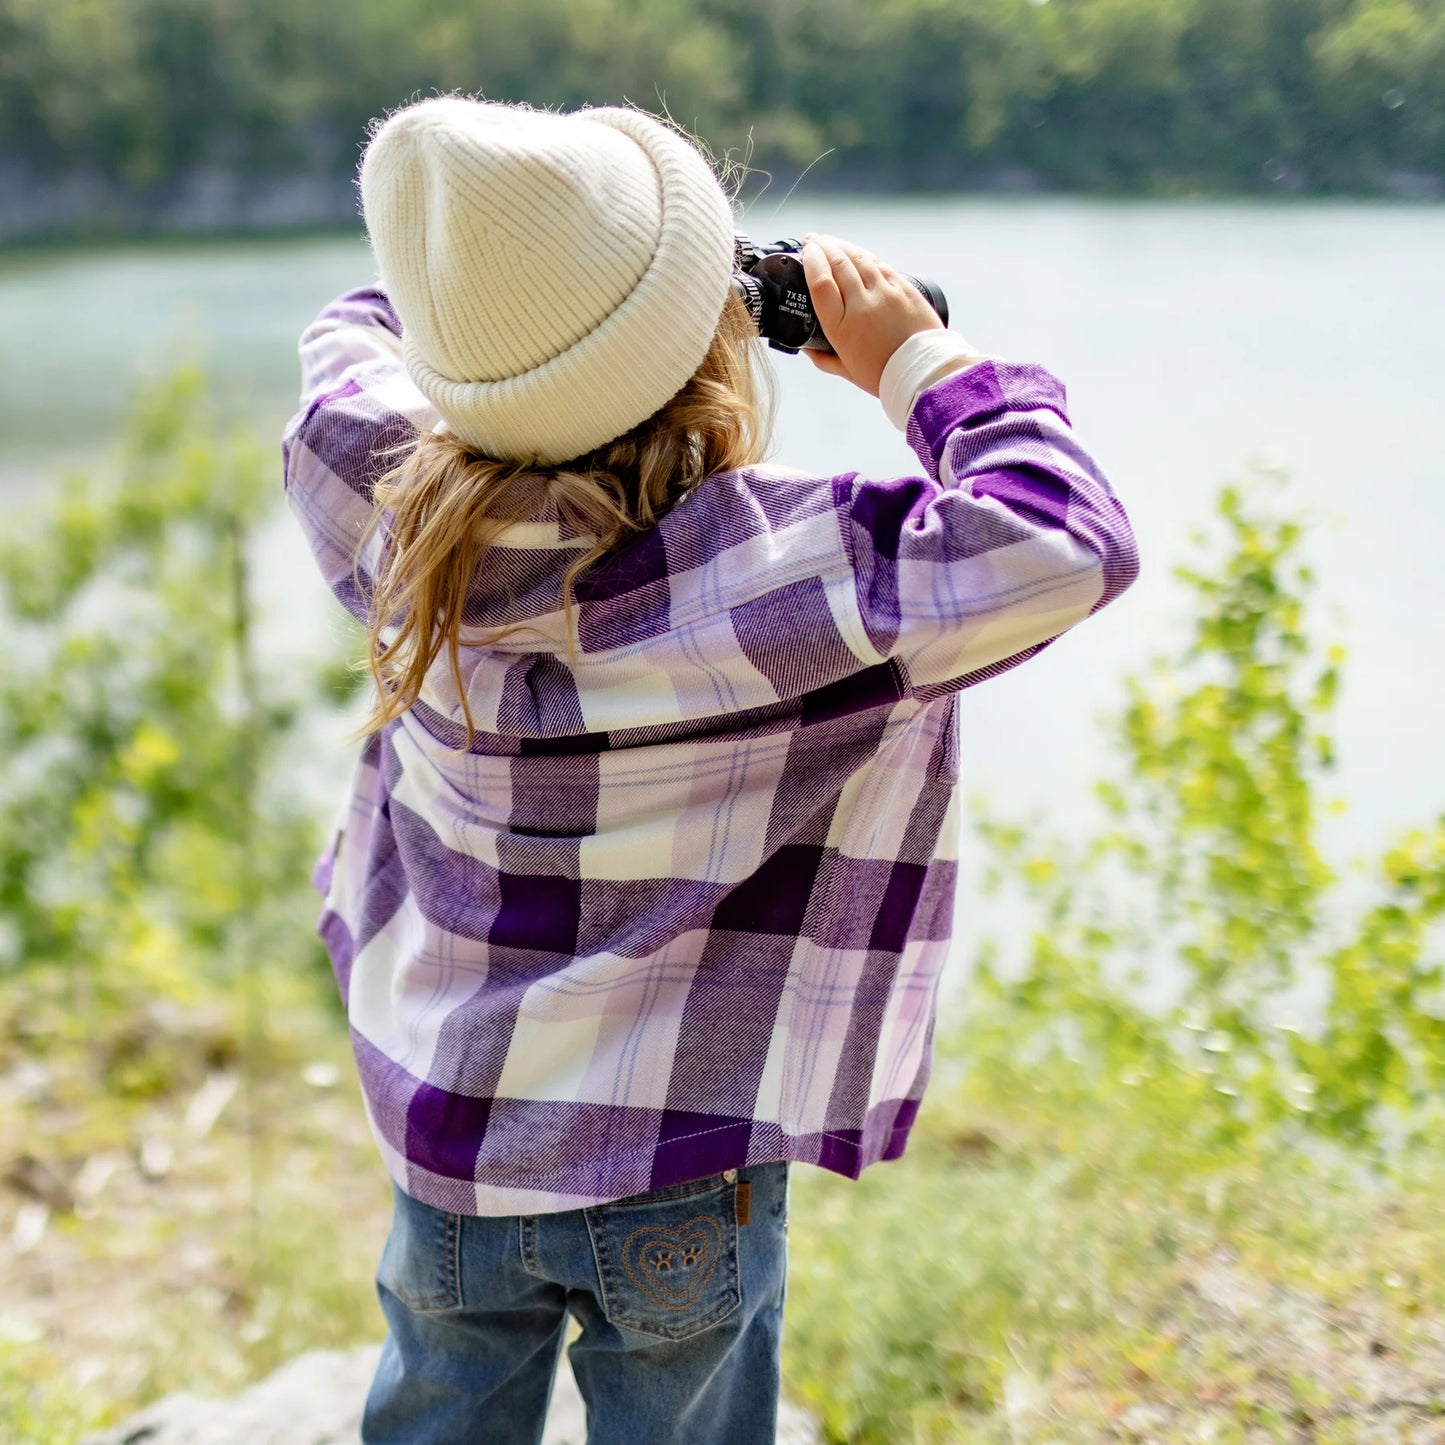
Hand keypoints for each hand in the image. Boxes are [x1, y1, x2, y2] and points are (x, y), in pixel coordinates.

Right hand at [800, 233, 944, 395]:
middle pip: (838, 264)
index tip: (806, 252)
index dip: (811, 262)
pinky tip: (856, 252)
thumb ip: (823, 358)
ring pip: (859, 258)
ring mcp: (885, 294)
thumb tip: (807, 348)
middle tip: (813, 241)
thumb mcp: (847, 371)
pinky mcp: (903, 288)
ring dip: (841, 245)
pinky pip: (880, 264)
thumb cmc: (885, 375)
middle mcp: (861, 306)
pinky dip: (864, 255)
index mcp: (842, 328)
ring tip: (830, 241)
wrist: (923, 373)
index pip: (821, 283)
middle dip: (822, 246)